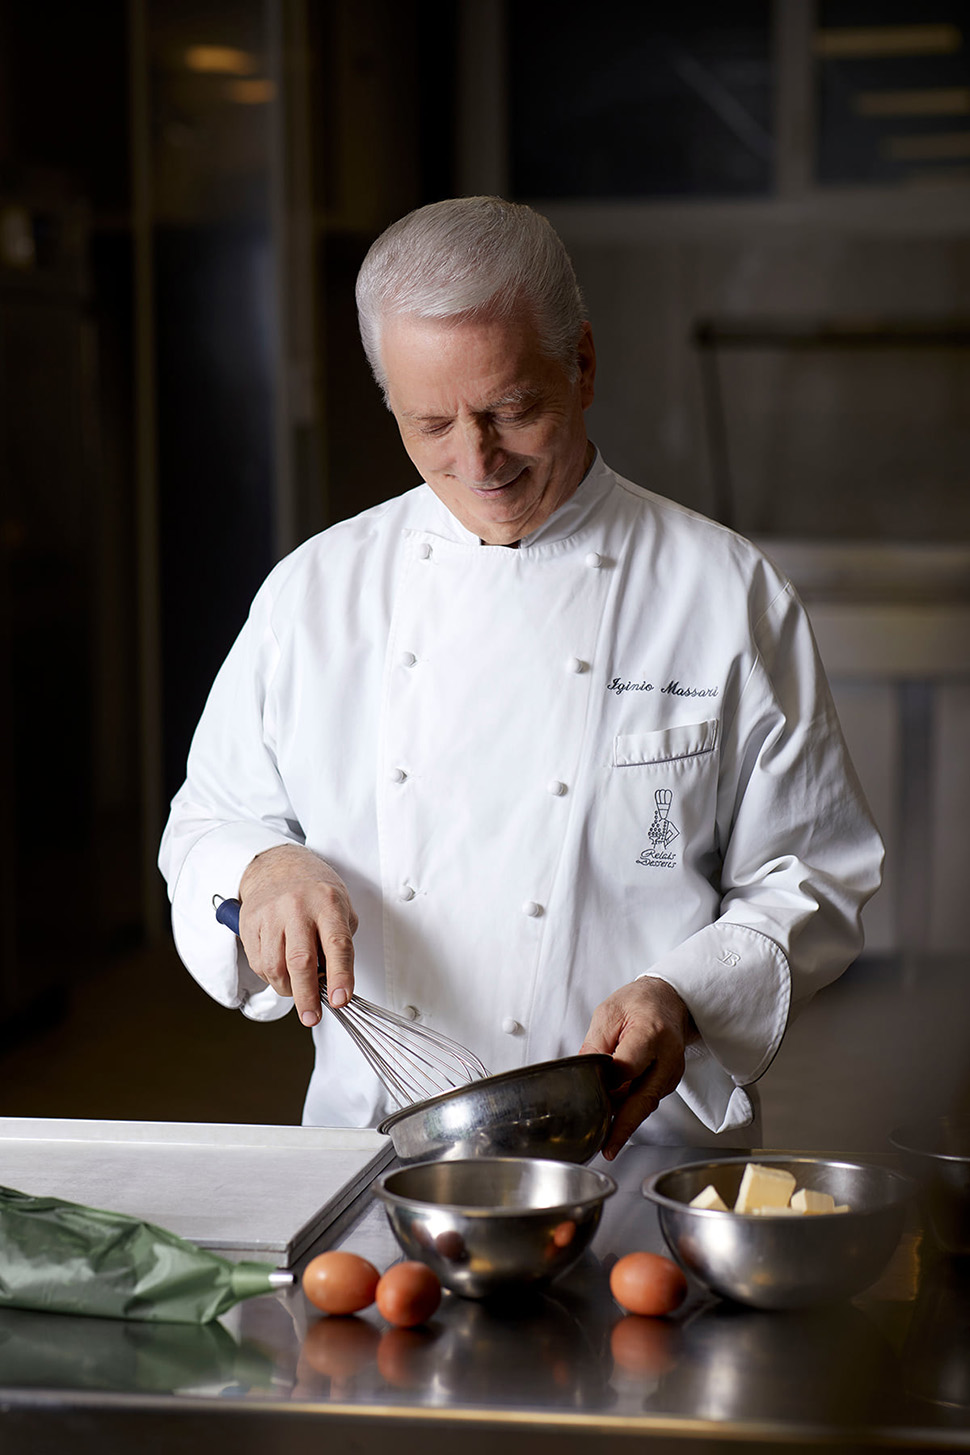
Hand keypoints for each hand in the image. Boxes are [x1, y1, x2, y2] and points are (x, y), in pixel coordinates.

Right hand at [237, 844, 357, 1027]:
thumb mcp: (340, 908)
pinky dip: (272, 977)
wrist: (278, 867)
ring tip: (298, 989)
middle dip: (307, 996)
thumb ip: (340, 944)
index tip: (340, 1000)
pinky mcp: (249, 923)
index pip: (337, 944)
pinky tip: (281, 970)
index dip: (340, 976)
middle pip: (300, 961)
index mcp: (327, 903)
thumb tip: (333, 984)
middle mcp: (297, 907)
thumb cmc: (315, 892)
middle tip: (311, 1017)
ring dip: (288, 988)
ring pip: (275, 967)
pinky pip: (259, 963)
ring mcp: (270, 915)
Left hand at [579, 978, 696, 1159]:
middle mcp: (667, 1057)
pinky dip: (632, 1110)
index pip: (628, 1067)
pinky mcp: (670, 1081)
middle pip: (644, 1097)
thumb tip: (582, 1074)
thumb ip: (595, 1045)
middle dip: (624, 1125)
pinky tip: (616, 1118)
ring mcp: (672, 1072)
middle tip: (608, 1147)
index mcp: (651, 1033)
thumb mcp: (608, 1013)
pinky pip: (649, 1099)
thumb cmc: (640, 1003)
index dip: (609, 1081)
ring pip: (646, 1103)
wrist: (671, 1000)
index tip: (592, 1088)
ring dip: (626, 1121)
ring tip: (606, 1139)